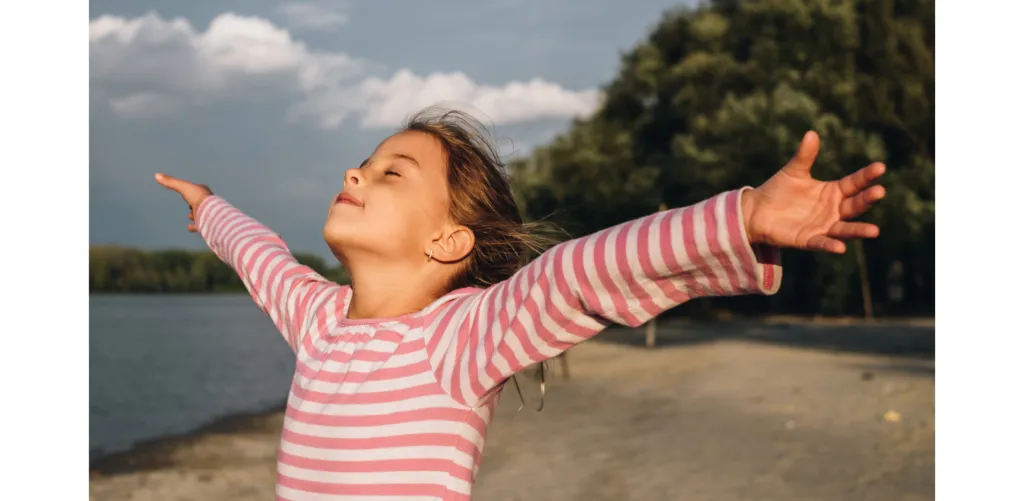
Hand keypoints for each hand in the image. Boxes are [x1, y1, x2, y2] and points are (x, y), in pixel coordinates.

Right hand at [155, 173, 213, 232]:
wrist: (208, 211)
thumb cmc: (197, 196)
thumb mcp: (182, 186)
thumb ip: (170, 182)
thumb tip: (156, 175)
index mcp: (203, 192)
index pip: (197, 190)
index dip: (192, 190)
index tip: (189, 190)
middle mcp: (206, 203)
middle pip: (199, 202)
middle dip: (194, 203)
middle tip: (190, 204)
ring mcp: (206, 214)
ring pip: (200, 214)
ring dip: (194, 215)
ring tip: (190, 215)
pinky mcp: (204, 224)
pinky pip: (198, 226)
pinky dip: (194, 227)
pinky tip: (189, 227)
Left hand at [742, 131, 885, 253]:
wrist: (757, 211)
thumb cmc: (779, 190)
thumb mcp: (794, 171)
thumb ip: (804, 156)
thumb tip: (811, 133)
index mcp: (833, 192)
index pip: (854, 183)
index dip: (867, 176)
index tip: (881, 167)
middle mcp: (833, 210)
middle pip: (854, 205)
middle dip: (867, 199)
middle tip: (880, 191)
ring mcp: (823, 226)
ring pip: (845, 229)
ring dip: (858, 230)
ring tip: (874, 231)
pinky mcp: (809, 240)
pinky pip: (822, 243)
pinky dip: (831, 245)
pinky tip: (840, 248)